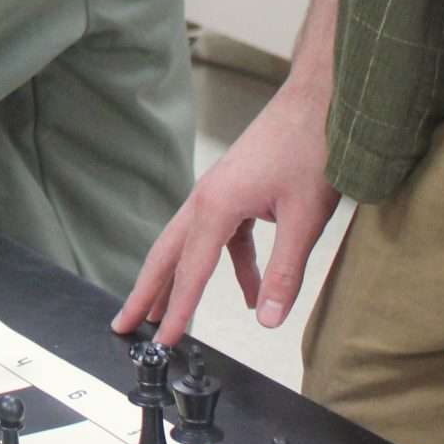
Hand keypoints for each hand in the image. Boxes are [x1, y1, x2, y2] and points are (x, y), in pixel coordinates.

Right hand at [112, 70, 340, 344]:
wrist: (320, 101)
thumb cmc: (312, 149)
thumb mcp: (305, 219)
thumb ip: (284, 273)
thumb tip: (267, 319)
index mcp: (216, 205)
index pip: (190, 271)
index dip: (177, 310)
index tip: (162, 343)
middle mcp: (207, 198)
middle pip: (166, 254)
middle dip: (145, 292)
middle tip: (124, 325)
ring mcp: (218, 192)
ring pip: (188, 245)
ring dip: (178, 280)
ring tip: (164, 314)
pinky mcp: (235, 191)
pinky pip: (222, 237)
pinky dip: (229, 266)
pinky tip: (246, 291)